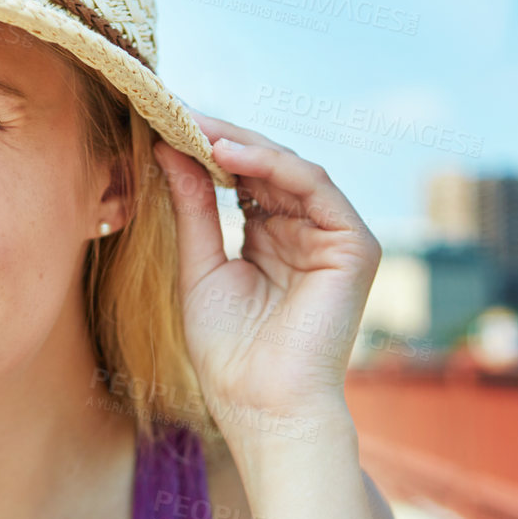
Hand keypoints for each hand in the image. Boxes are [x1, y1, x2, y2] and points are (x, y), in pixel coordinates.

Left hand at [152, 112, 379, 439]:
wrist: (263, 407)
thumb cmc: (229, 355)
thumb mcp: (199, 267)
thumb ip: (192, 208)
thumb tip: (168, 147)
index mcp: (272, 240)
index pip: (242, 180)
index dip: (205, 151)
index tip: (161, 122)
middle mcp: (307, 234)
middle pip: (267, 168)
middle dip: (220, 137)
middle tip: (175, 111)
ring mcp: (335, 238)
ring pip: (290, 168)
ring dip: (241, 144)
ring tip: (195, 128)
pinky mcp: (355, 245)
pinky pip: (313, 185)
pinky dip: (271, 164)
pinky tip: (226, 154)